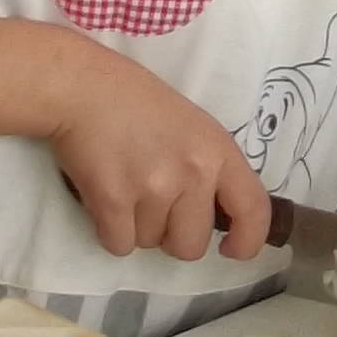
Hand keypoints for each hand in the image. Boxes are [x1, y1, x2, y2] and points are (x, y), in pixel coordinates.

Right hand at [44, 42, 272, 261]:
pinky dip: (110, 230)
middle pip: (191, 246)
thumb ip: (210, 169)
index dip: (247, 240)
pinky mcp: (113, 201)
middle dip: (172, 237)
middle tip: (155, 206)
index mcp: (219, 151)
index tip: (230, 248)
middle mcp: (193, 173)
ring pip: (151, 244)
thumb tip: (213, 215)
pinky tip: (105, 198)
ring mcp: (154, 189)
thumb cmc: (138, 102)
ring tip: (125, 187)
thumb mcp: (194, 127)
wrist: (82, 88)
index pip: (254, 210)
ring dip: (137, 227)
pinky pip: (119, 245)